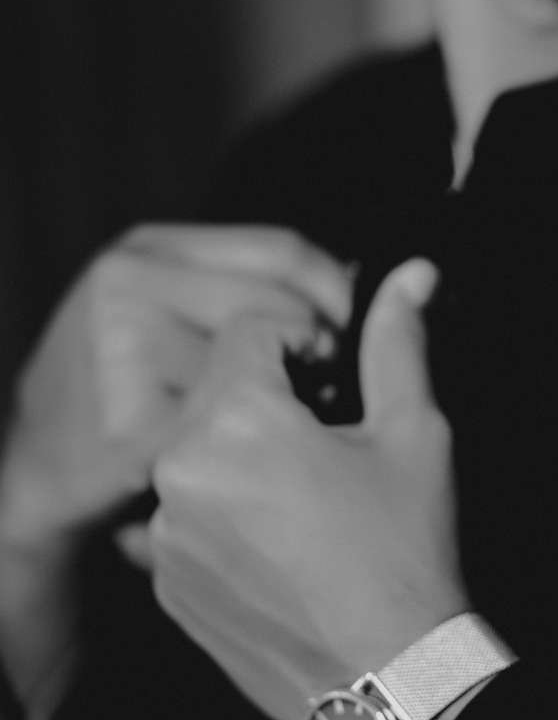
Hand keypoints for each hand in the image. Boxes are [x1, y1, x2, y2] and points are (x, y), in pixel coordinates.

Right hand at [0, 223, 352, 556]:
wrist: (37, 470)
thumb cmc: (124, 390)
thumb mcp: (163, 307)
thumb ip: (242, 286)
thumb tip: (358, 278)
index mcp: (150, 249)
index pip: (284, 250)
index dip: (336, 292)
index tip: (355, 333)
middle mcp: (130, 284)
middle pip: (281, 309)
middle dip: (319, 354)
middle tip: (325, 393)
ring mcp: (125, 349)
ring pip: (264, 372)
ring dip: (290, 405)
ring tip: (282, 425)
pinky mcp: (132, 422)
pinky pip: (233, 430)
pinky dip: (251, 449)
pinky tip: (246, 457)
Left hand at [149, 260, 467, 719]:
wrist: (387, 679)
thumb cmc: (405, 555)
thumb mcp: (411, 433)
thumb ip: (396, 343)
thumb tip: (412, 276)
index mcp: (236, 419)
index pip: (252, 330)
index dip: (302, 341)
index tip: (335, 379)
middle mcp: (181, 469)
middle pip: (217, 388)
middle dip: (269, 396)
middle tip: (326, 440)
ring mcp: (165, 532)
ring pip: (198, 451)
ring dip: (242, 454)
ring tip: (304, 498)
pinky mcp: (164, 580)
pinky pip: (185, 514)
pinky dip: (222, 513)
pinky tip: (277, 541)